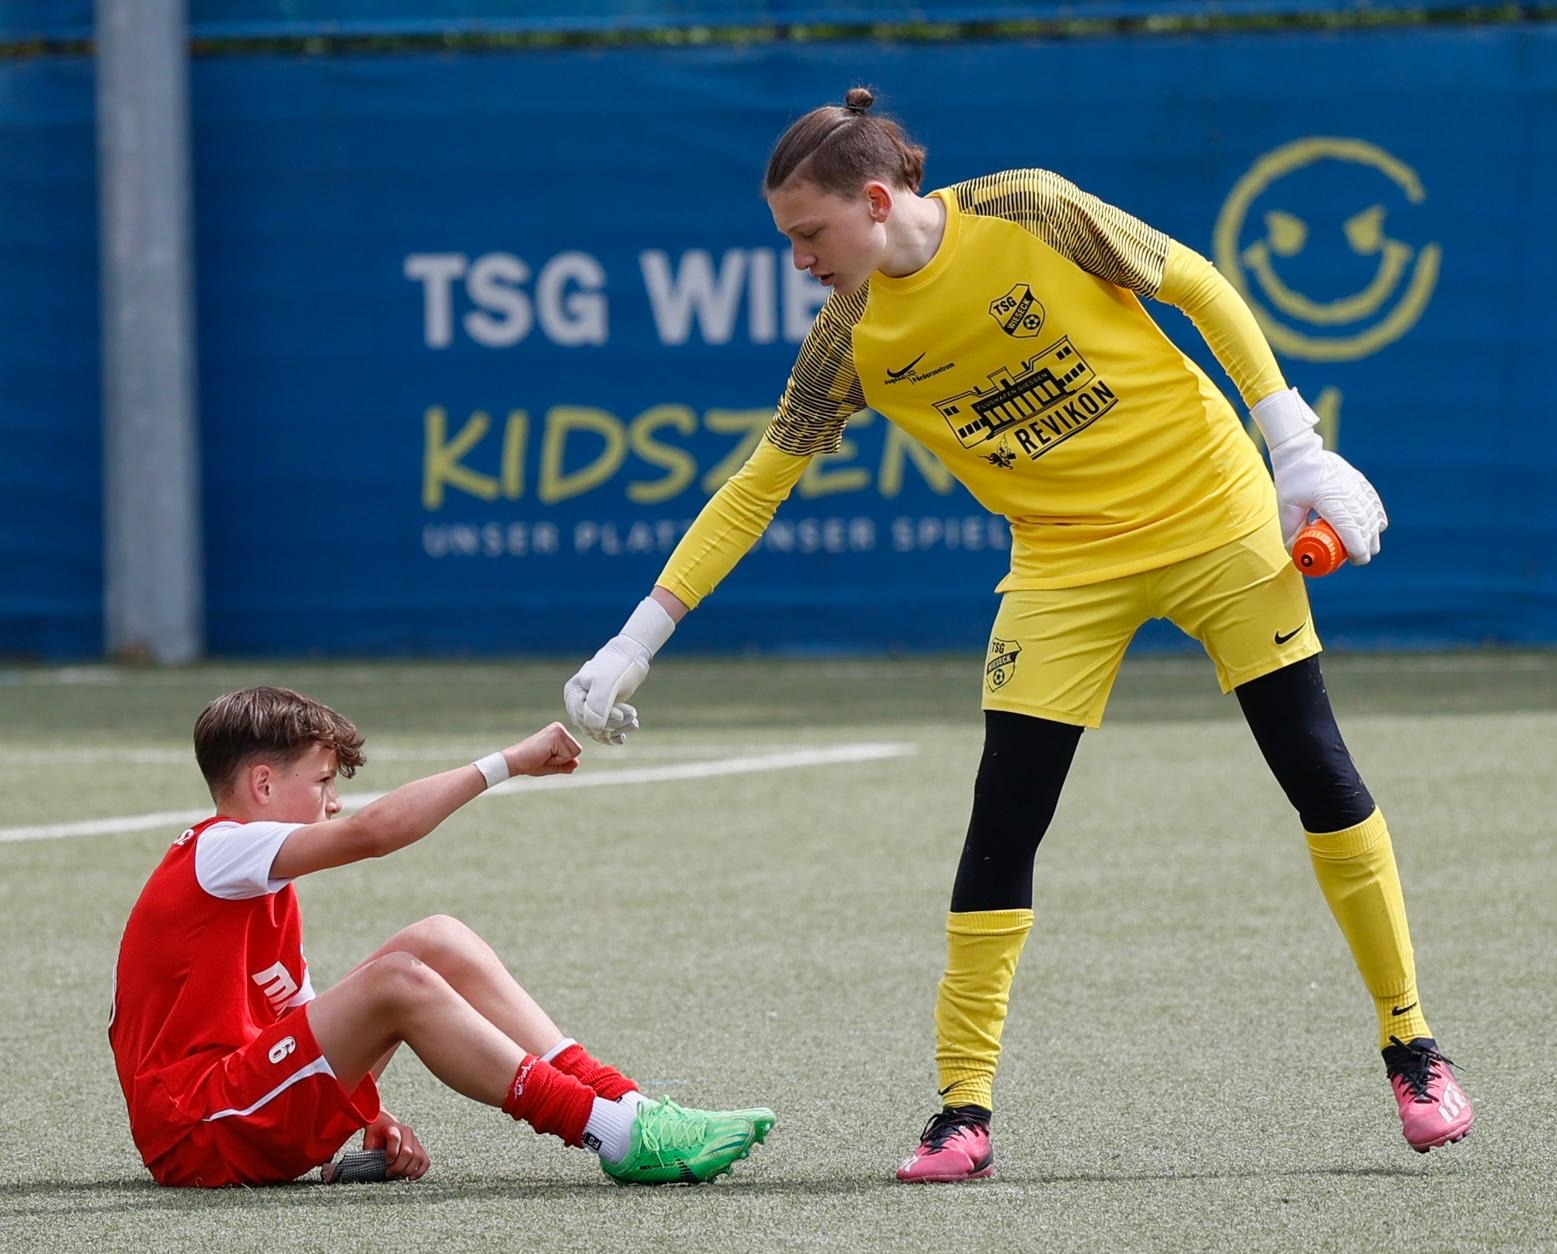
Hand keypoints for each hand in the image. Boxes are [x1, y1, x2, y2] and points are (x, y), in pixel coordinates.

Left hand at [363, 1108, 428, 1179]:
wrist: (383, 1124)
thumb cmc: (375, 1134)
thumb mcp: (369, 1140)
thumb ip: (370, 1151)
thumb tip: (371, 1167)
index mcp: (393, 1127)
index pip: (395, 1139)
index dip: (391, 1154)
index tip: (385, 1163)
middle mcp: (406, 1132)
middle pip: (408, 1152)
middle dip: (398, 1167)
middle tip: (389, 1173)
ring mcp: (415, 1140)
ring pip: (418, 1157)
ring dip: (407, 1170)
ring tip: (397, 1175)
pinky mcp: (419, 1148)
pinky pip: (425, 1161)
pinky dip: (420, 1171)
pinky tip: (411, 1177)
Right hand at [504, 722, 581, 776]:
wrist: (515, 762)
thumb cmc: (530, 762)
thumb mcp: (552, 765)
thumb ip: (565, 764)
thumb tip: (577, 763)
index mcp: (559, 732)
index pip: (575, 750)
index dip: (562, 760)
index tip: (546, 757)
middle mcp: (560, 727)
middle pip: (578, 750)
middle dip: (562, 759)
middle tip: (545, 756)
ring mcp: (558, 729)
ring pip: (574, 752)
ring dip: (559, 760)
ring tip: (544, 755)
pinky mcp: (556, 735)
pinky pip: (567, 755)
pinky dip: (556, 760)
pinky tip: (544, 754)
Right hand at [564, 637, 649, 745]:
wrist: (631, 658)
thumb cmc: (617, 667)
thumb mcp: (606, 684)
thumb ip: (597, 706)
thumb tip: (594, 729)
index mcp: (572, 693)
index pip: (582, 717)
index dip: (601, 720)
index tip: (620, 714)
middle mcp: (577, 703)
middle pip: (590, 725)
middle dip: (612, 724)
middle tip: (632, 714)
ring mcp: (589, 709)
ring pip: (599, 730)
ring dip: (618, 729)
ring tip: (634, 722)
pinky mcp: (601, 713)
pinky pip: (605, 731)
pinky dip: (616, 733)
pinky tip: (626, 733)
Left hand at [1252, 388, 1387, 563]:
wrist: (1301, 453)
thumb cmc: (1291, 481)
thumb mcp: (1285, 508)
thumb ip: (1291, 532)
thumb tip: (1298, 555)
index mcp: (1328, 497)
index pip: (1350, 527)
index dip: (1357, 547)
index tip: (1357, 560)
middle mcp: (1348, 491)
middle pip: (1366, 525)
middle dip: (1365, 546)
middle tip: (1356, 559)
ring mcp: (1357, 485)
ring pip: (1374, 517)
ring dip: (1371, 535)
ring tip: (1361, 547)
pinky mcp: (1362, 483)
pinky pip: (1375, 506)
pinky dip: (1375, 520)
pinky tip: (1370, 530)